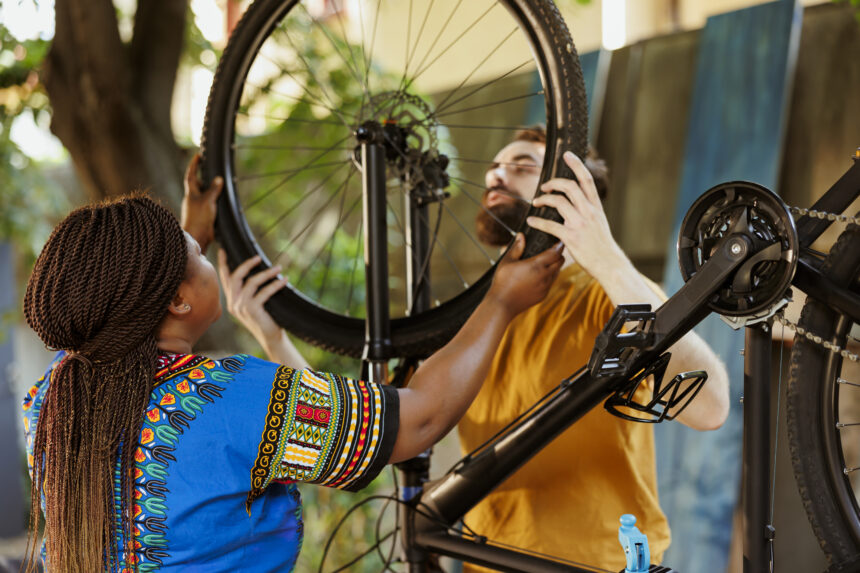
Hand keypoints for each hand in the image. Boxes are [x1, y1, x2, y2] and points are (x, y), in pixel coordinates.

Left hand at [181, 153, 223, 251]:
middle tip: (211, 170)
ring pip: (204, 194)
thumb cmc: (199, 218)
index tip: (198, 155)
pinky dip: (214, 199)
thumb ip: (214, 190)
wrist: (197, 236)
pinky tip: (221, 200)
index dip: (194, 165)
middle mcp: (193, 199)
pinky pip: (209, 203)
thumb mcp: (208, 201)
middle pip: (197, 184)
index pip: (191, 175)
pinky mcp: (203, 214)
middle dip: (204, 177)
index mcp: (191, 193)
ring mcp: (197, 207)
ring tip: (219, 185)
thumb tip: (219, 179)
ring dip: (210, 189)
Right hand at [217, 250, 286, 346]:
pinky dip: (275, 284)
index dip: (223, 264)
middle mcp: (233, 304)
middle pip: (235, 277)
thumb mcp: (255, 304)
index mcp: (232, 301)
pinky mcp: (252, 310)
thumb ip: (251, 292)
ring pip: (251, 282)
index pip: (225, 280)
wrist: (271, 338)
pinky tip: (284, 280)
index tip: (224, 250)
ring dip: (266, 273)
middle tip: (258, 257)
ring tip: (278, 268)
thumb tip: (259, 269)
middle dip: (246, 264)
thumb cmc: (266, 319)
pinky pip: (264, 292)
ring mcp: (241, 307)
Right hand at [486, 233, 563, 316]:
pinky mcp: (543, 295)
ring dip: (555, 266)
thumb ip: (516, 248)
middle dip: (558, 255)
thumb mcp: (507, 261)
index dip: (558, 246)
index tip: (558, 242)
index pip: (555, 253)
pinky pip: (551, 283)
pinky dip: (549, 277)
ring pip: (557, 272)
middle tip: (554, 251)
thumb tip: (521, 236)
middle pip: (560, 262)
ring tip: (547, 262)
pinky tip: (540, 275)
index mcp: (536, 265)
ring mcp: (545, 287)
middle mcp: (544, 276)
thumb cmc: (502, 281)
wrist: (502, 304)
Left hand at [526, 151, 624, 280]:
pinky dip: (538, 222)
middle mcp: (589, 212)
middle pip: (569, 186)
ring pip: (559, 202)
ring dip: (544, 199)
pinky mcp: (571, 237)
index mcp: (596, 207)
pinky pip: (550, 225)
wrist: (610, 264)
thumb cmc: (602, 245)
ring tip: (536, 202)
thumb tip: (574, 204)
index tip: (567, 155)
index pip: (586, 180)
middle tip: (544, 186)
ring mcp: (580, 224)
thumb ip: (588, 211)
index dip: (577, 165)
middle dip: (553, 183)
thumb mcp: (600, 223)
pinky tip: (531, 221)